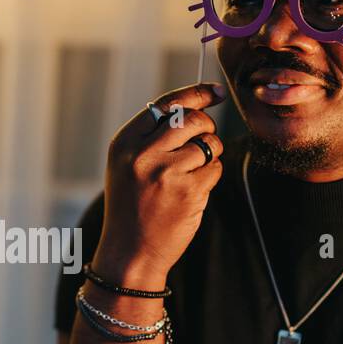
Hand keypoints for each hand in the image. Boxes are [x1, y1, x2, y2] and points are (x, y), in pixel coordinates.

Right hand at [92, 83, 226, 287]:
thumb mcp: (128, 166)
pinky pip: (215, 169)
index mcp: (125, 142)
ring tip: (191, 176)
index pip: (167, 104)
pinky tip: (192, 193)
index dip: (197, 94)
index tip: (218, 91)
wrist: (130, 252)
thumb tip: (196, 106)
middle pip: (192, 119)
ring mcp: (166, 172)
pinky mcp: (188, 192)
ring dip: (210, 156)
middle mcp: (143, 154)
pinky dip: (210, 178)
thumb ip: (153, 136)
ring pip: (209, 144)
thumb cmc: (132, 206)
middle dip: (206, 128)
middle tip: (202, 143)